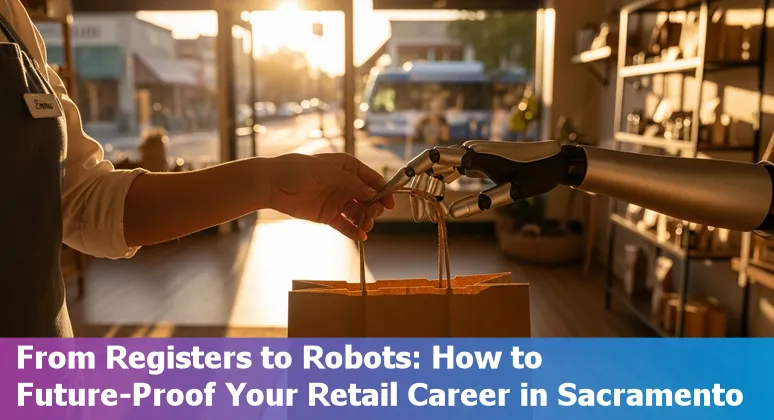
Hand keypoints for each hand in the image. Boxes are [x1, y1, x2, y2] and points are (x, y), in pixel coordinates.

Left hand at [267, 153, 395, 239]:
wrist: (272, 185)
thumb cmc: (296, 169)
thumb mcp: (326, 171)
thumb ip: (350, 182)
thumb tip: (372, 193)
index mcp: (348, 168)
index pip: (372, 180)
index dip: (383, 190)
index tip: (390, 203)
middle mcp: (346, 184)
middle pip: (369, 199)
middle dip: (374, 208)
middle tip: (371, 215)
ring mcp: (338, 201)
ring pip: (359, 213)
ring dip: (365, 220)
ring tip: (365, 227)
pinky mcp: (329, 216)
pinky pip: (346, 224)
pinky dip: (354, 231)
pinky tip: (360, 236)